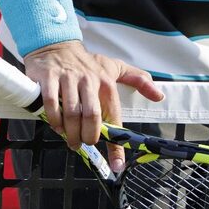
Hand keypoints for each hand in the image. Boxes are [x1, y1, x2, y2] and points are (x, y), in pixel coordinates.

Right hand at [23, 41, 163, 172]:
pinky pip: (51, 103)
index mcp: (107, 83)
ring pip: (71, 113)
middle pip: (91, 117)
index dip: (115, 144)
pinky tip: (56, 125)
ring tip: (70, 140)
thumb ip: (138, 80)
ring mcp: (68, 79)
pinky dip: (53, 119)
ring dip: (70, 132)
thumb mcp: (115, 67)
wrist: (58, 44)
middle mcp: (89, 80)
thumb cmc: (87, 62)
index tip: (117, 164)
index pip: (114, 117)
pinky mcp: (49, 77)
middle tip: (83, 144)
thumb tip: (159, 96)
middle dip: (87, 137)